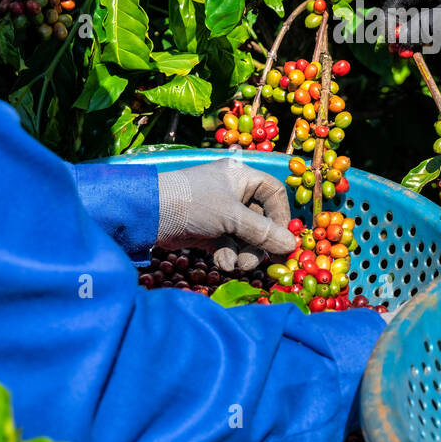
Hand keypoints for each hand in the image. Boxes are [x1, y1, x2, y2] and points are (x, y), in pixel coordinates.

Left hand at [157, 160, 296, 271]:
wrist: (149, 215)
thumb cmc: (194, 203)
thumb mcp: (232, 217)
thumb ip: (263, 233)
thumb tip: (291, 245)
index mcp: (241, 176)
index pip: (273, 193)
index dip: (281, 216)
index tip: (283, 239)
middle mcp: (233, 192)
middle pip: (261, 219)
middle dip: (259, 243)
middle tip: (258, 262)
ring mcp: (220, 212)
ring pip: (244, 235)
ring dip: (243, 253)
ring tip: (236, 264)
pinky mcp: (207, 230)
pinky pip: (228, 243)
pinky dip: (227, 254)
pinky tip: (221, 263)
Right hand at [380, 0, 440, 49]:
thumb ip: (424, 26)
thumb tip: (398, 38)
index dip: (389, 19)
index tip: (386, 40)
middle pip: (409, 4)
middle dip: (399, 27)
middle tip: (396, 51)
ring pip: (421, 12)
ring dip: (412, 32)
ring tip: (408, 52)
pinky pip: (434, 17)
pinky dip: (427, 31)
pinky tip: (424, 45)